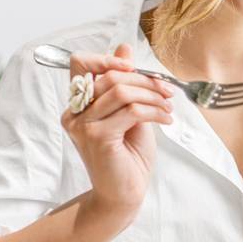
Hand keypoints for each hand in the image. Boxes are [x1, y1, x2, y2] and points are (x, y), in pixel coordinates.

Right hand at [61, 44, 173, 217]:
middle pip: (109, 76)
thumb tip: (125, 47)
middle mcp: (74, 113)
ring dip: (152, 95)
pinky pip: (131, 111)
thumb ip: (125, 83)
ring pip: (121, 91)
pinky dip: (154, 111)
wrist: (124, 194)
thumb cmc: (127, 155)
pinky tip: (166, 119)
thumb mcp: (130, 112)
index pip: (80, 63)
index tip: (132, 66)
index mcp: (78, 104)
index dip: (106, 57)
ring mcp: (83, 126)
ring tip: (168, 105)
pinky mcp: (97, 138)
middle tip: (167, 90)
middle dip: (145, 79)